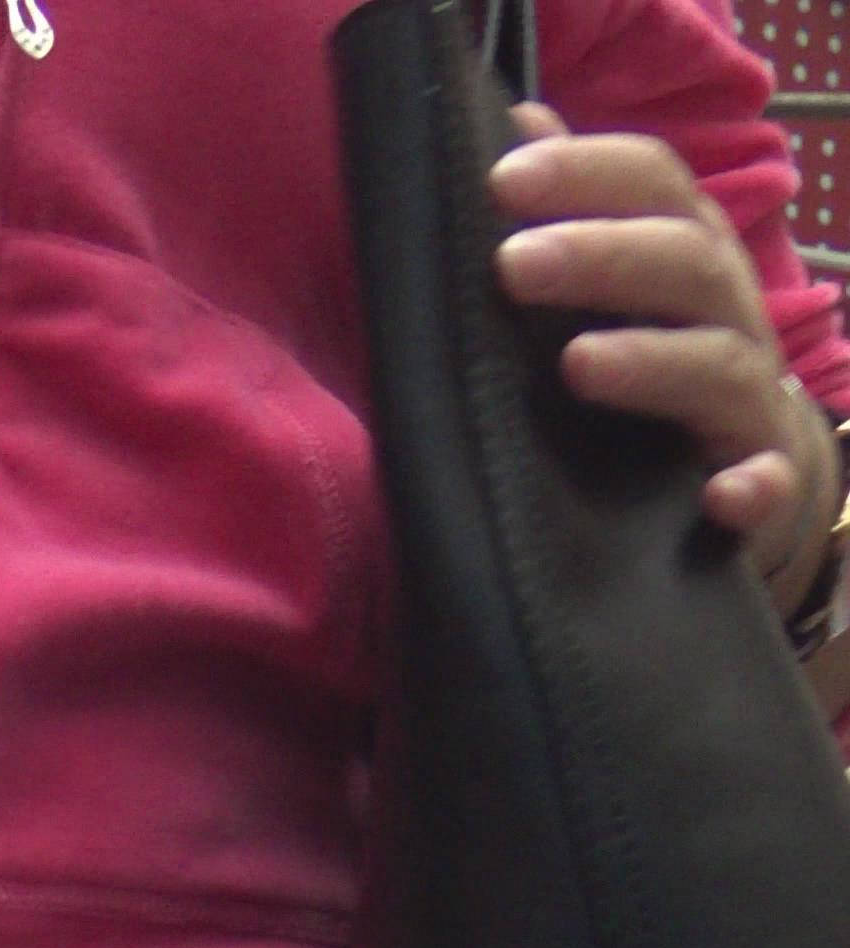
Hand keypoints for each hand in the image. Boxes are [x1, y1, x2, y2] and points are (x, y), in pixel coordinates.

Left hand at [492, 112, 838, 572]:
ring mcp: (749, 395)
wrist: (758, 463)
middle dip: (601, 255)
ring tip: (576, 364)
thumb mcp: (623, 278)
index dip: (585, 170)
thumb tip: (517, 123)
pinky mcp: (767, 478)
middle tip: (512, 267)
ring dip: (650, 361)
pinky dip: (752, 487)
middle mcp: (725, 310)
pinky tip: (719, 497)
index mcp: (687, 250)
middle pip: (682, 261)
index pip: (651, 181)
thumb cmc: (669, 357)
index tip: (502, 178)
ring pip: (716, 363)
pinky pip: (770, 482)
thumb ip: (578, 208)